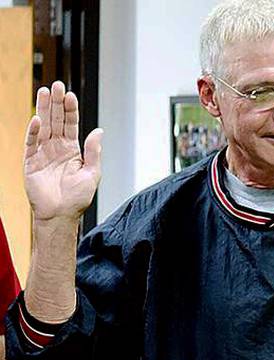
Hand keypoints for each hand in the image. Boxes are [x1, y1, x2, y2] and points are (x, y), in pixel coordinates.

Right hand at [24, 81, 102, 224]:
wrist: (61, 215)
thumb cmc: (77, 199)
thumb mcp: (92, 173)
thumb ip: (94, 152)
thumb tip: (99, 131)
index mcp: (72, 151)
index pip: (71, 125)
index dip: (70, 110)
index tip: (70, 95)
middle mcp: (57, 149)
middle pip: (56, 121)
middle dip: (56, 103)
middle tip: (57, 85)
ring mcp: (43, 153)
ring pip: (43, 127)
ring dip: (44, 110)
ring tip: (45, 92)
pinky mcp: (30, 161)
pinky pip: (31, 143)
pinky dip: (34, 131)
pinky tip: (38, 119)